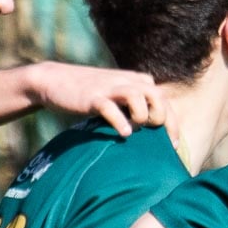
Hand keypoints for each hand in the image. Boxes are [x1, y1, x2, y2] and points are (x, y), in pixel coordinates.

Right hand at [29, 63, 165, 136]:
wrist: (55, 81)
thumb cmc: (90, 95)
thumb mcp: (117, 96)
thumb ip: (134, 107)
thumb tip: (150, 133)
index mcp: (137, 81)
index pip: (165, 101)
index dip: (172, 125)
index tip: (173, 146)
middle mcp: (127, 81)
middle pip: (158, 97)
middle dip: (160, 120)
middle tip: (153, 136)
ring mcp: (109, 88)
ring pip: (138, 98)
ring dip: (141, 117)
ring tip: (134, 130)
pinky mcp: (92, 97)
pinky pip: (110, 108)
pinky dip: (120, 122)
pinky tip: (123, 134)